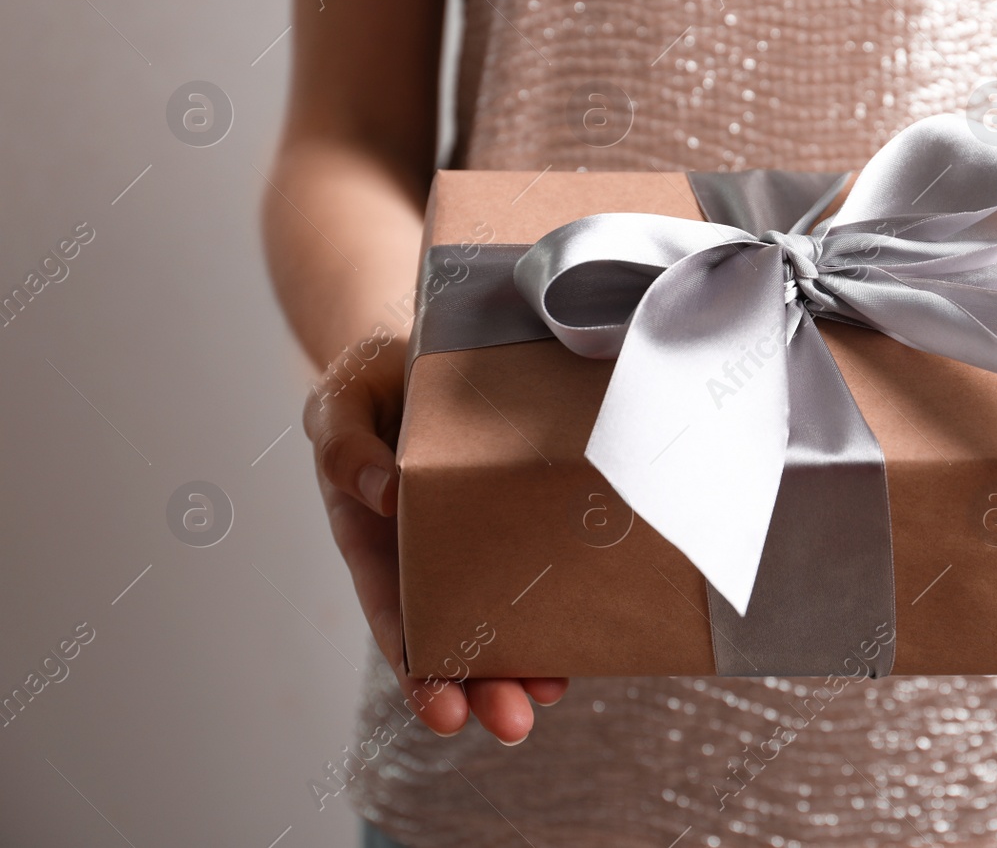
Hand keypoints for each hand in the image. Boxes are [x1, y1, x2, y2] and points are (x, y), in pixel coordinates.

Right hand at [303, 339, 567, 743]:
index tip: (442, 712)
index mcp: (375, 540)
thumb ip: (345, 447)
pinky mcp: (522, 512)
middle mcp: (428, 554)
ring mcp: (478, 538)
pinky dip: (559, 601)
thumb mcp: (339, 405)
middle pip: (455, 636)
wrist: (419, 348)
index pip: (397, 620)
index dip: (417, 670)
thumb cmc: (370, 383)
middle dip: (483, 686)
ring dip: (526, 660)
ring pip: (504, 613)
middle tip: (514, 723)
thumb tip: (382, 493)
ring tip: (551, 693)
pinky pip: (541, 563)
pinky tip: (584, 631)